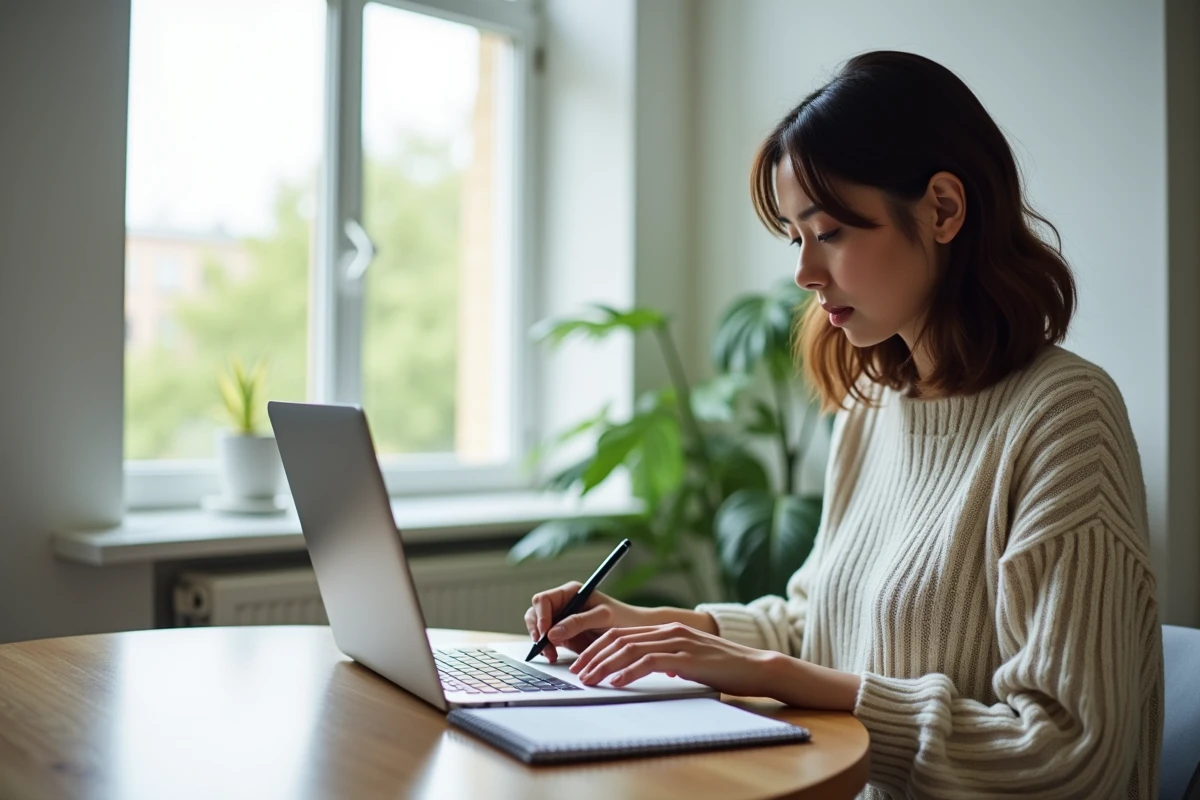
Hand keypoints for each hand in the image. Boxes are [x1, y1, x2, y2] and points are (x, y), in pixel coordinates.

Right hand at [524, 582, 650, 663]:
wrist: (633, 633)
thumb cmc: (622, 617)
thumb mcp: (602, 616)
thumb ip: (578, 622)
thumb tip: (552, 633)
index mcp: (570, 592)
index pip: (543, 600)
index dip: (540, 615)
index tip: (546, 633)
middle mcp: (562, 604)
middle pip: (535, 614)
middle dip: (537, 632)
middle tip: (545, 649)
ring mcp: (561, 620)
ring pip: (539, 629)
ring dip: (541, 643)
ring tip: (552, 655)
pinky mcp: (564, 636)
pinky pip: (547, 641)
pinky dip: (547, 649)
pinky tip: (554, 656)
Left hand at [569, 622, 778, 696]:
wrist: (756, 667)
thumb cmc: (724, 668)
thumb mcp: (689, 660)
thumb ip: (669, 659)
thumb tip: (651, 668)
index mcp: (667, 630)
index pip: (622, 634)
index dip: (598, 648)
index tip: (582, 664)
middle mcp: (669, 631)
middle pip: (620, 639)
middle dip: (594, 656)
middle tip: (578, 673)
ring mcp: (677, 642)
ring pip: (630, 649)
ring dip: (605, 665)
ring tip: (589, 680)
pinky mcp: (686, 657)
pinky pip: (650, 662)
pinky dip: (629, 672)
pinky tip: (617, 683)